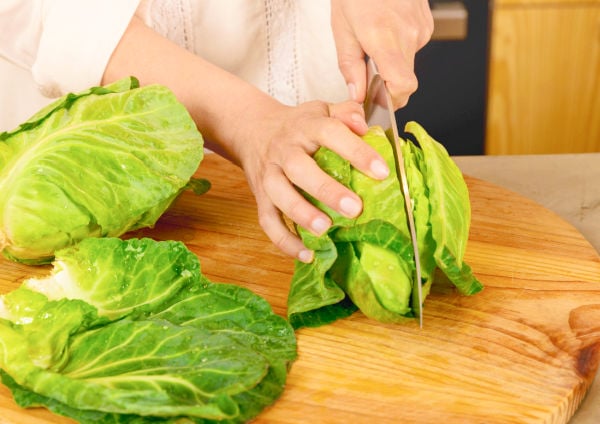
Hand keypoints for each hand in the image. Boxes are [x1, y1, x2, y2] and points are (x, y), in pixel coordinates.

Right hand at [235, 100, 389, 262]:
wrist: (252, 129)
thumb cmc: (299, 125)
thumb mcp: (321, 110)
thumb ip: (346, 113)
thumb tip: (363, 125)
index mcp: (306, 126)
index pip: (331, 133)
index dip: (356, 151)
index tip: (381, 171)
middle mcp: (284, 150)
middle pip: (300, 169)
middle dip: (327, 190)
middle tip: (355, 208)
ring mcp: (269, 175)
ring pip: (280, 195)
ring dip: (301, 214)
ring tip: (325, 230)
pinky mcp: (260, 197)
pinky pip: (268, 221)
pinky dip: (284, 241)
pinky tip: (307, 254)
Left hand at [331, 0, 433, 107]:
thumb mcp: (342, 30)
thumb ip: (350, 67)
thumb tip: (358, 96)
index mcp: (384, 38)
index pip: (403, 85)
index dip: (393, 100)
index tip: (378, 101)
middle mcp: (408, 35)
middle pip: (405, 79)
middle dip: (386, 85)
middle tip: (367, 75)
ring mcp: (421, 28)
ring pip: (408, 64)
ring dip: (392, 64)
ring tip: (374, 44)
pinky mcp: (427, 23)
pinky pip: (414, 48)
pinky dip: (399, 48)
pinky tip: (387, 32)